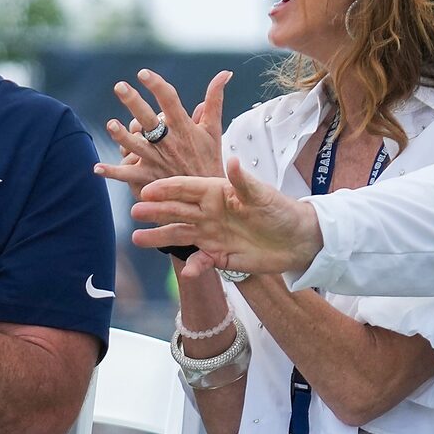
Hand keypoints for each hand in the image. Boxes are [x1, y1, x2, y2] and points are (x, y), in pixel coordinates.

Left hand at [96, 69, 229, 191]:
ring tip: (111, 125)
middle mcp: (168, 142)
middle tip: (120, 87)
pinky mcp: (148, 177)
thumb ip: (214, 100)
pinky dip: (112, 172)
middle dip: (134, 102)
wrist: (208, 197)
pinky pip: (127, 175)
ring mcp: (157, 160)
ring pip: (135, 145)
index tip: (143, 73)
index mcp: (183, 128)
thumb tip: (224, 73)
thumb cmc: (208, 158)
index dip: (156, 86)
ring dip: (122, 136)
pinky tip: (96, 167)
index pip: (169, 101)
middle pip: (149, 119)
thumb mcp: (213, 129)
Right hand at [131, 155, 321, 276]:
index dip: (166, 189)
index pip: (185, 188)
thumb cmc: (281, 211)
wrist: (297, 240)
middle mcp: (208, 213)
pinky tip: (186, 271)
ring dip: (160, 237)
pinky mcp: (218, 256)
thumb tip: (232, 161)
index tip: (147, 190)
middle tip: (135, 211)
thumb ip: (243, 182)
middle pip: (176, 211)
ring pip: (179, 234)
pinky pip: (200, 261)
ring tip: (138, 239)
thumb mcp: (263, 195)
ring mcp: (211, 234)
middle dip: (155, 211)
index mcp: (216, 192)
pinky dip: (193, 266)